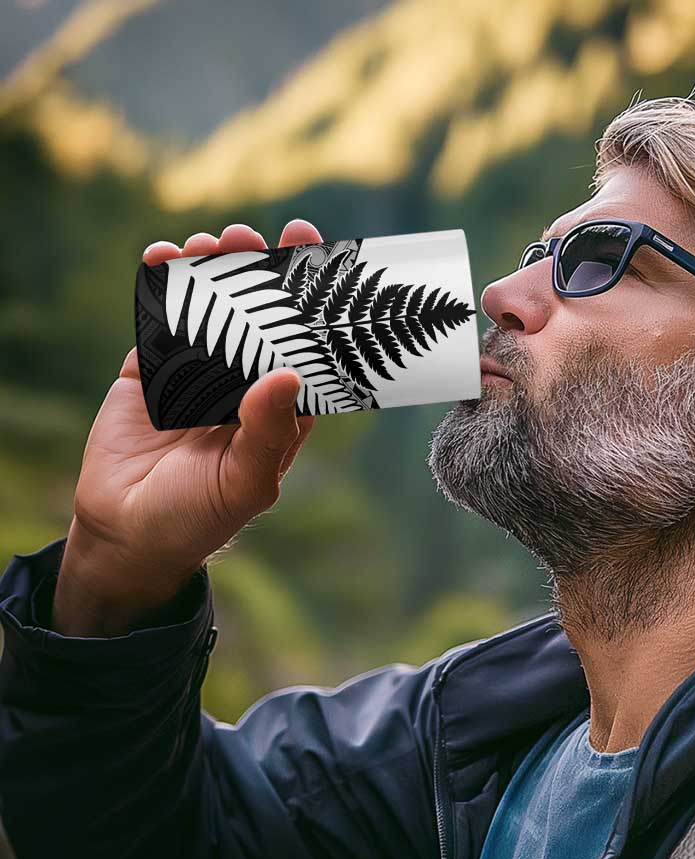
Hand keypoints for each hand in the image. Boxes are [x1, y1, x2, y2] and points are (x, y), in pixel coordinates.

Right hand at [52, 220, 322, 634]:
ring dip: (213, 271)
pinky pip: (159, 321)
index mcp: (280, 410)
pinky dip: (161, 287)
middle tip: (255, 237)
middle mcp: (244, 385)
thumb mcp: (245, 483)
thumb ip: (268, 433)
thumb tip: (287, 375)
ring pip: (211, 310)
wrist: (128, 535)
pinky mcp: (151, 371)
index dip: (312, 303)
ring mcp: (198, 374)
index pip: (304, 347)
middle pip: (259, 317)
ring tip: (212, 243)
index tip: (316, 256)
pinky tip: (164, 257)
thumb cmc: (200, 517)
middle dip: (260, 273)